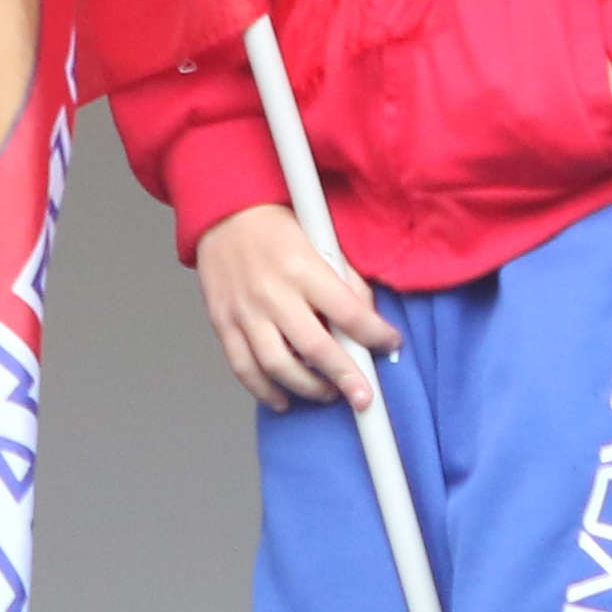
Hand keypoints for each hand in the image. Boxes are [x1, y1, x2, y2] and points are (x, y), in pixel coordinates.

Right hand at [194, 205, 402, 413]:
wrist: (222, 212)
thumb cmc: (275, 226)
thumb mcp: (319, 238)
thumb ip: (344, 279)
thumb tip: (368, 318)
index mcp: (302, 267)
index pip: (348, 312)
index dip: (375, 334)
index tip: (390, 344)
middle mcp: (272, 293)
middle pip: (316, 348)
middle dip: (346, 378)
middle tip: (364, 398)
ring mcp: (244, 311)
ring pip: (278, 366)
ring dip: (308, 388)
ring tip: (328, 393)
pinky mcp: (222, 323)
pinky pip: (244, 368)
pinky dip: (265, 391)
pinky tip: (284, 399)